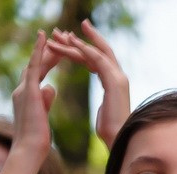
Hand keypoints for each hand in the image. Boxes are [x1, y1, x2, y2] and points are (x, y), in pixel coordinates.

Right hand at [9, 31, 61, 165]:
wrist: (29, 150)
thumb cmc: (37, 140)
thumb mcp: (44, 116)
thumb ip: (45, 100)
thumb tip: (51, 87)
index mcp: (26, 97)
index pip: (38, 74)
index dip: (47, 61)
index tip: (57, 52)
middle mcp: (21, 90)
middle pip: (36, 65)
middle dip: (48, 51)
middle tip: (60, 36)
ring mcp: (23, 89)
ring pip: (36, 63)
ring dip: (48, 48)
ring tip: (59, 35)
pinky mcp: (28, 91)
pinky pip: (33, 66)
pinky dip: (38, 51)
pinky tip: (44, 37)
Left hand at [47, 21, 130, 147]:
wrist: (118, 140)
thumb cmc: (110, 132)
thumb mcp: (104, 112)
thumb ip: (104, 103)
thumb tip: (103, 107)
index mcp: (114, 82)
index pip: (98, 59)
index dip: (82, 49)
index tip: (67, 41)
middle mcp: (119, 76)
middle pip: (100, 50)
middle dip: (81, 38)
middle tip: (60, 31)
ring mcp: (118, 77)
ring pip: (95, 52)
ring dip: (75, 43)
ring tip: (57, 35)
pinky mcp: (114, 81)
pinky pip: (97, 59)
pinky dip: (84, 50)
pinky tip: (70, 43)